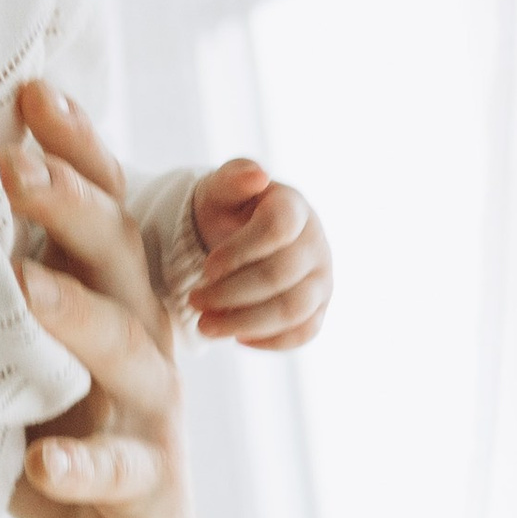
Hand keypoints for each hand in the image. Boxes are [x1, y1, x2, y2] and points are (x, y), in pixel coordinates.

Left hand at [3, 80, 202, 517]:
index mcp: (115, 299)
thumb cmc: (62, 443)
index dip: (77, 148)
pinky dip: (79, 469)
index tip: (33, 90)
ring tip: (20, 284)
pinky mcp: (147, 485)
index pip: (104, 207)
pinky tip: (42, 464)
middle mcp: (145, 339)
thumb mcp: (20, 362)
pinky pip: (116, 473)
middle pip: (118, 254)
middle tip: (15, 159)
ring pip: (125, 349)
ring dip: (73, 313)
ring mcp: (151, 412)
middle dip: (71, 202)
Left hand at [186, 158, 329, 347]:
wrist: (240, 236)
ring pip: (293, 309)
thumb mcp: (222, 189)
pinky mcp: (318, 307)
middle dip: (231, 293)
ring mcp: (321, 277)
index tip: (206, 268)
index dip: (239, 252)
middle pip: (280, 276)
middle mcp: (316, 242)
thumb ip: (233, 178)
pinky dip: (270, 341)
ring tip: (206, 326)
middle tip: (194, 301)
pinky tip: (237, 338)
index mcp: (295, 207)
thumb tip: (257, 176)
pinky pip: (304, 333)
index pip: (277, 229)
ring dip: (246, 323)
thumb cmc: (229, 211)